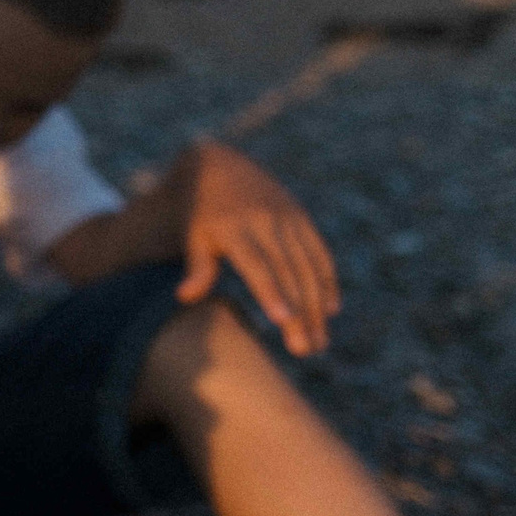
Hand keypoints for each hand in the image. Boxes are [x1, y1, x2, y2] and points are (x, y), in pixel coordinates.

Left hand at [176, 138, 339, 354]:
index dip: (270, 292)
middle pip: (287, 273)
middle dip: (300, 314)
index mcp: (233, 228)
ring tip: (319, 342)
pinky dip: (327, 281)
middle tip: (306, 349)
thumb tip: (185, 297)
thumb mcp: (193, 235)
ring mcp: (287, 218)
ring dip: (317, 306)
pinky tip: (331, 310)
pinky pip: (319, 253)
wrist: (220, 166)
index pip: (256, 265)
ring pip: (307, 268)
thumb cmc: (201, 213)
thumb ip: (197, 266)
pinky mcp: (302, 217)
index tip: (283, 320)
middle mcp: (264, 222)